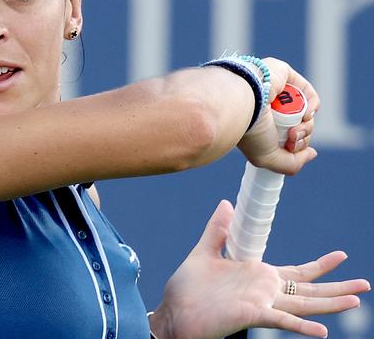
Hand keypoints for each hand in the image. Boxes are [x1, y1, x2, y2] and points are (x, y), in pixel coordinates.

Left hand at [149, 200, 369, 338]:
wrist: (173, 312)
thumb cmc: (188, 289)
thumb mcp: (204, 252)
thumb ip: (218, 229)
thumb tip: (226, 203)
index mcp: (257, 275)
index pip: (297, 271)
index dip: (320, 264)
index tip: (342, 255)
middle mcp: (264, 291)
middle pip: (308, 288)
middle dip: (337, 286)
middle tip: (365, 284)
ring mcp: (260, 303)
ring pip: (302, 303)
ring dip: (330, 303)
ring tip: (356, 300)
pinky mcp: (251, 314)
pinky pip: (281, 319)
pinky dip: (301, 325)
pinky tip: (323, 331)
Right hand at [238, 58, 319, 174]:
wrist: (243, 103)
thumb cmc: (250, 130)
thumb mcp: (267, 157)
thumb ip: (291, 163)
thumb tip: (312, 153)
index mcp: (259, 125)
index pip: (287, 136)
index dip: (295, 145)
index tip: (289, 148)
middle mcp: (267, 108)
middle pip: (298, 125)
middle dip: (302, 136)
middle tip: (292, 137)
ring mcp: (276, 91)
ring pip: (304, 112)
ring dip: (307, 124)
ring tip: (296, 127)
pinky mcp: (283, 75)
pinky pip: (308, 93)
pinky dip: (312, 105)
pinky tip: (305, 113)